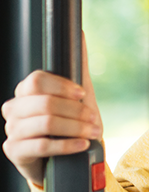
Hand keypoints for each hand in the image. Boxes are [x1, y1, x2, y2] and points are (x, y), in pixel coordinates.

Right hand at [2, 35, 103, 185]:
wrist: (64, 157)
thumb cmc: (69, 124)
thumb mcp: (77, 96)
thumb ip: (77, 67)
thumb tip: (80, 34)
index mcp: (26, 92)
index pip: (36, 80)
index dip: (62, 86)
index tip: (82, 93)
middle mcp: (14, 109)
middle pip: (44, 103)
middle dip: (76, 111)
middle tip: (94, 119)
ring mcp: (12, 131)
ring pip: (45, 123)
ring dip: (76, 128)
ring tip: (93, 132)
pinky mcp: (15, 151)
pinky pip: (41, 146)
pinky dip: (67, 145)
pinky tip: (82, 144)